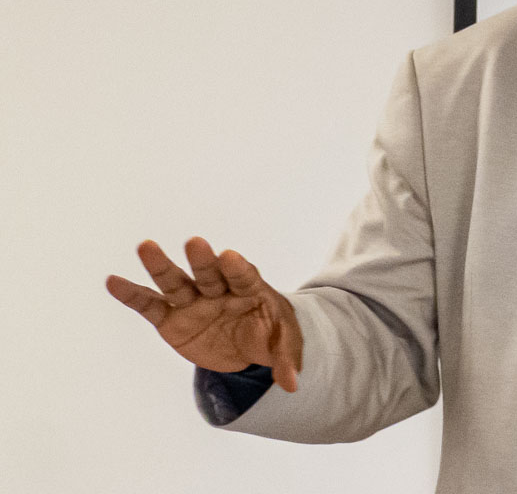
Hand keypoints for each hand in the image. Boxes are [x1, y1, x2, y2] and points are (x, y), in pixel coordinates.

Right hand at [105, 237, 302, 392]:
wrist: (248, 344)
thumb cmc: (269, 335)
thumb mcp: (284, 346)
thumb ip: (286, 361)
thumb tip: (292, 384)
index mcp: (251, 290)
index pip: (245, 277)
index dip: (238, 268)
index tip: (230, 257)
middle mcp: (219, 290)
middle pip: (210, 273)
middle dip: (203, 260)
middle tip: (196, 242)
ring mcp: (193, 302)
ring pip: (176, 282)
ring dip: (161, 266)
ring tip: (146, 246)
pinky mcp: (171, 318)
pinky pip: (150, 305)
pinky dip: (132, 294)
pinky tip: (113, 282)